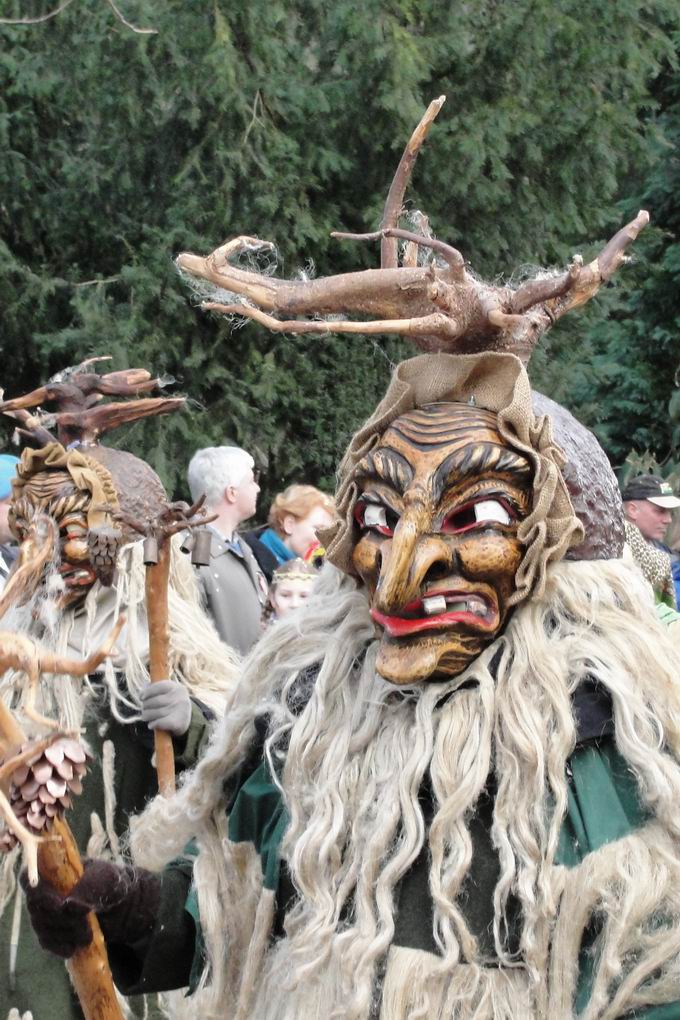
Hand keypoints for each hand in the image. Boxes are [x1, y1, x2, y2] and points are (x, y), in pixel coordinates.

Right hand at [22, 859, 160, 957]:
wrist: (123, 906)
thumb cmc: (111, 884)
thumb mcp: (105, 879)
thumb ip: (86, 888)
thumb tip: (67, 906)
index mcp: (54, 870)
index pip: (28, 878)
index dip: (37, 892)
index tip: (59, 904)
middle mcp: (46, 891)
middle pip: (36, 907)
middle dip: (61, 918)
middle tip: (85, 921)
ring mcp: (47, 913)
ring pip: (42, 927)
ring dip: (64, 933)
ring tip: (88, 934)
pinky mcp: (53, 932)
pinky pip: (47, 942)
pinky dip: (59, 946)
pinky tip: (73, 948)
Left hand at [140, 679, 191, 736]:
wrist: (188, 719)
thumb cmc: (172, 702)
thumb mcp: (167, 692)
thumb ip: (154, 688)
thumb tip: (143, 691)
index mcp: (176, 687)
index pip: (159, 686)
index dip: (148, 692)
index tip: (141, 697)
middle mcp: (180, 697)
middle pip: (156, 701)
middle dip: (146, 706)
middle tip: (143, 709)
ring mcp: (180, 710)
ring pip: (157, 712)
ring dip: (147, 715)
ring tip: (145, 716)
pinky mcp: (179, 722)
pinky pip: (161, 722)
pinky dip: (153, 723)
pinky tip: (151, 724)